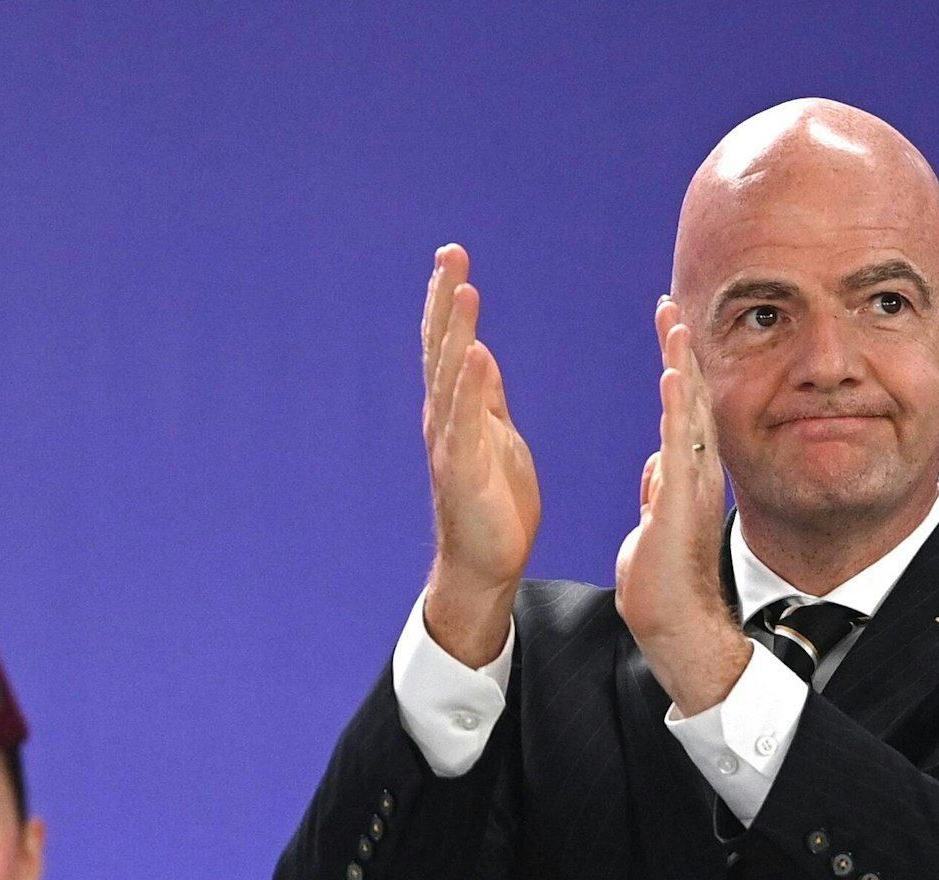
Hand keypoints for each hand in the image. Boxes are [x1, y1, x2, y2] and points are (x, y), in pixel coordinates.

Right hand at [420, 244, 539, 666]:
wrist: (486, 565)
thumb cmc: (495, 506)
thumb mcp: (497, 437)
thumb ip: (486, 398)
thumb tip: (479, 354)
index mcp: (458, 409)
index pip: (449, 344)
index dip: (449, 301)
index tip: (453, 257)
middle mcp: (445, 419)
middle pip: (441, 349)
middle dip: (445, 300)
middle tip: (451, 255)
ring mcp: (450, 444)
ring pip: (449, 378)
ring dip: (455, 333)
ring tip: (463, 290)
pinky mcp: (463, 471)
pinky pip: (466, 423)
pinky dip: (470, 388)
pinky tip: (477, 355)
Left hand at [615, 299, 748, 713]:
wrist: (673, 623)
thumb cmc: (662, 584)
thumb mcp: (654, 524)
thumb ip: (658, 492)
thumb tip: (655, 467)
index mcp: (685, 475)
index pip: (680, 410)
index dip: (675, 366)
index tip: (667, 328)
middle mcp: (696, 472)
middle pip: (688, 399)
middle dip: (680, 351)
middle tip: (671, 305)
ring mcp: (692, 484)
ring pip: (688, 413)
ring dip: (681, 366)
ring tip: (675, 324)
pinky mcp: (681, 500)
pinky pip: (680, 443)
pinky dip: (675, 406)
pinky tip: (671, 374)